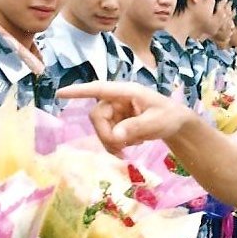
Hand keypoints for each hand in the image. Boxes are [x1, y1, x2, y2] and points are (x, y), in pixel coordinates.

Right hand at [56, 81, 195, 153]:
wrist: (177, 125)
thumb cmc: (169, 116)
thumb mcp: (156, 122)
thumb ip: (136, 127)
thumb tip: (115, 136)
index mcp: (126, 92)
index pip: (99, 89)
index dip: (79, 91)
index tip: (60, 93)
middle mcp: (117, 100)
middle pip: (97, 116)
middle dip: (105, 134)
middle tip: (121, 148)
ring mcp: (116, 112)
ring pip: (100, 128)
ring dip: (111, 142)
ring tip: (130, 148)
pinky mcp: (117, 123)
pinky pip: (107, 135)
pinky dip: (115, 145)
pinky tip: (130, 147)